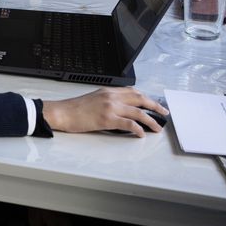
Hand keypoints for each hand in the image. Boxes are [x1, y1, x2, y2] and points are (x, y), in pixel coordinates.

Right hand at [41, 87, 167, 136]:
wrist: (62, 112)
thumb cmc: (75, 109)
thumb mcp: (93, 98)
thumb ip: (108, 101)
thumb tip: (121, 110)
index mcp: (108, 91)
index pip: (133, 91)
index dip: (146, 98)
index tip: (153, 103)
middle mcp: (111, 97)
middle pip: (140, 99)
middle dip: (154, 106)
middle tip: (164, 113)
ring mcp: (110, 107)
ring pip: (138, 112)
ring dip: (150, 120)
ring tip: (157, 128)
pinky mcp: (107, 119)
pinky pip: (129, 124)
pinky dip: (138, 129)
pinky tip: (141, 134)